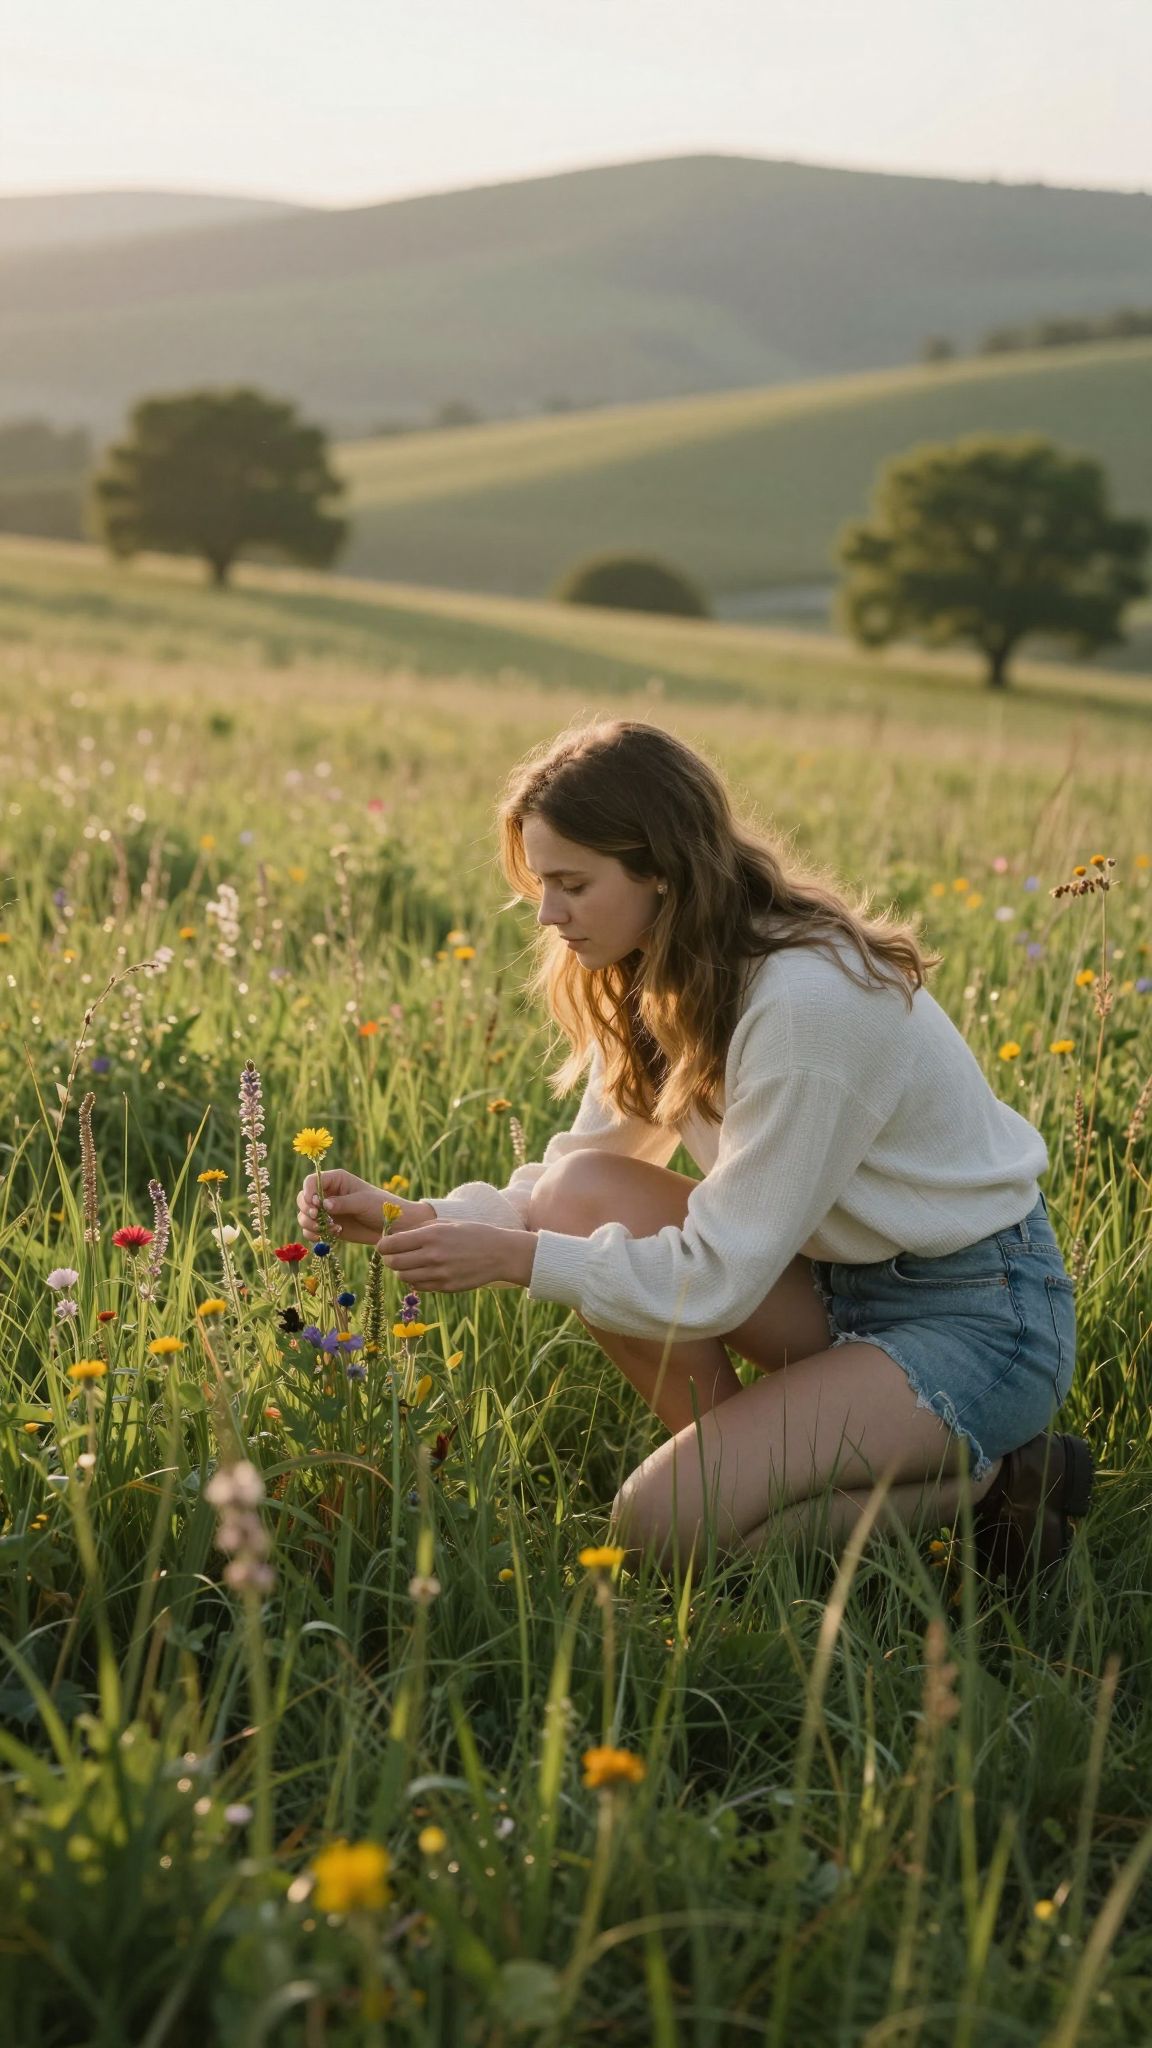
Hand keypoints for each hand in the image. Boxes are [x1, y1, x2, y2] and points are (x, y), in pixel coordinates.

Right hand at [297, 1169, 434, 1244]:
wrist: (392, 1227)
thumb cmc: (381, 1207)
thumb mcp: (362, 1202)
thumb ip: (342, 1203)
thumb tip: (323, 1204)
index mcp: (335, 1180)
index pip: (311, 1182)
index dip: (308, 1193)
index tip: (315, 1205)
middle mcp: (327, 1193)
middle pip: (302, 1199)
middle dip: (307, 1211)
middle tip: (319, 1219)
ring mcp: (326, 1211)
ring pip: (304, 1216)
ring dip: (311, 1225)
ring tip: (330, 1229)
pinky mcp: (328, 1226)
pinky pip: (311, 1231)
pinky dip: (315, 1235)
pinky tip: (334, 1235)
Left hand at [376, 1220, 535, 1292]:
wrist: (499, 1253)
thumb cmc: (471, 1233)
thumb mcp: (446, 1223)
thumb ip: (420, 1229)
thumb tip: (394, 1236)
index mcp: (431, 1235)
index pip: (391, 1244)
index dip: (383, 1246)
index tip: (384, 1246)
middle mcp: (432, 1255)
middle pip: (394, 1263)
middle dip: (390, 1259)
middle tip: (394, 1256)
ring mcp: (439, 1273)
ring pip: (404, 1277)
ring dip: (402, 1271)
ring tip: (411, 1264)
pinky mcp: (445, 1287)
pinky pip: (419, 1287)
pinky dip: (416, 1281)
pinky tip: (424, 1272)